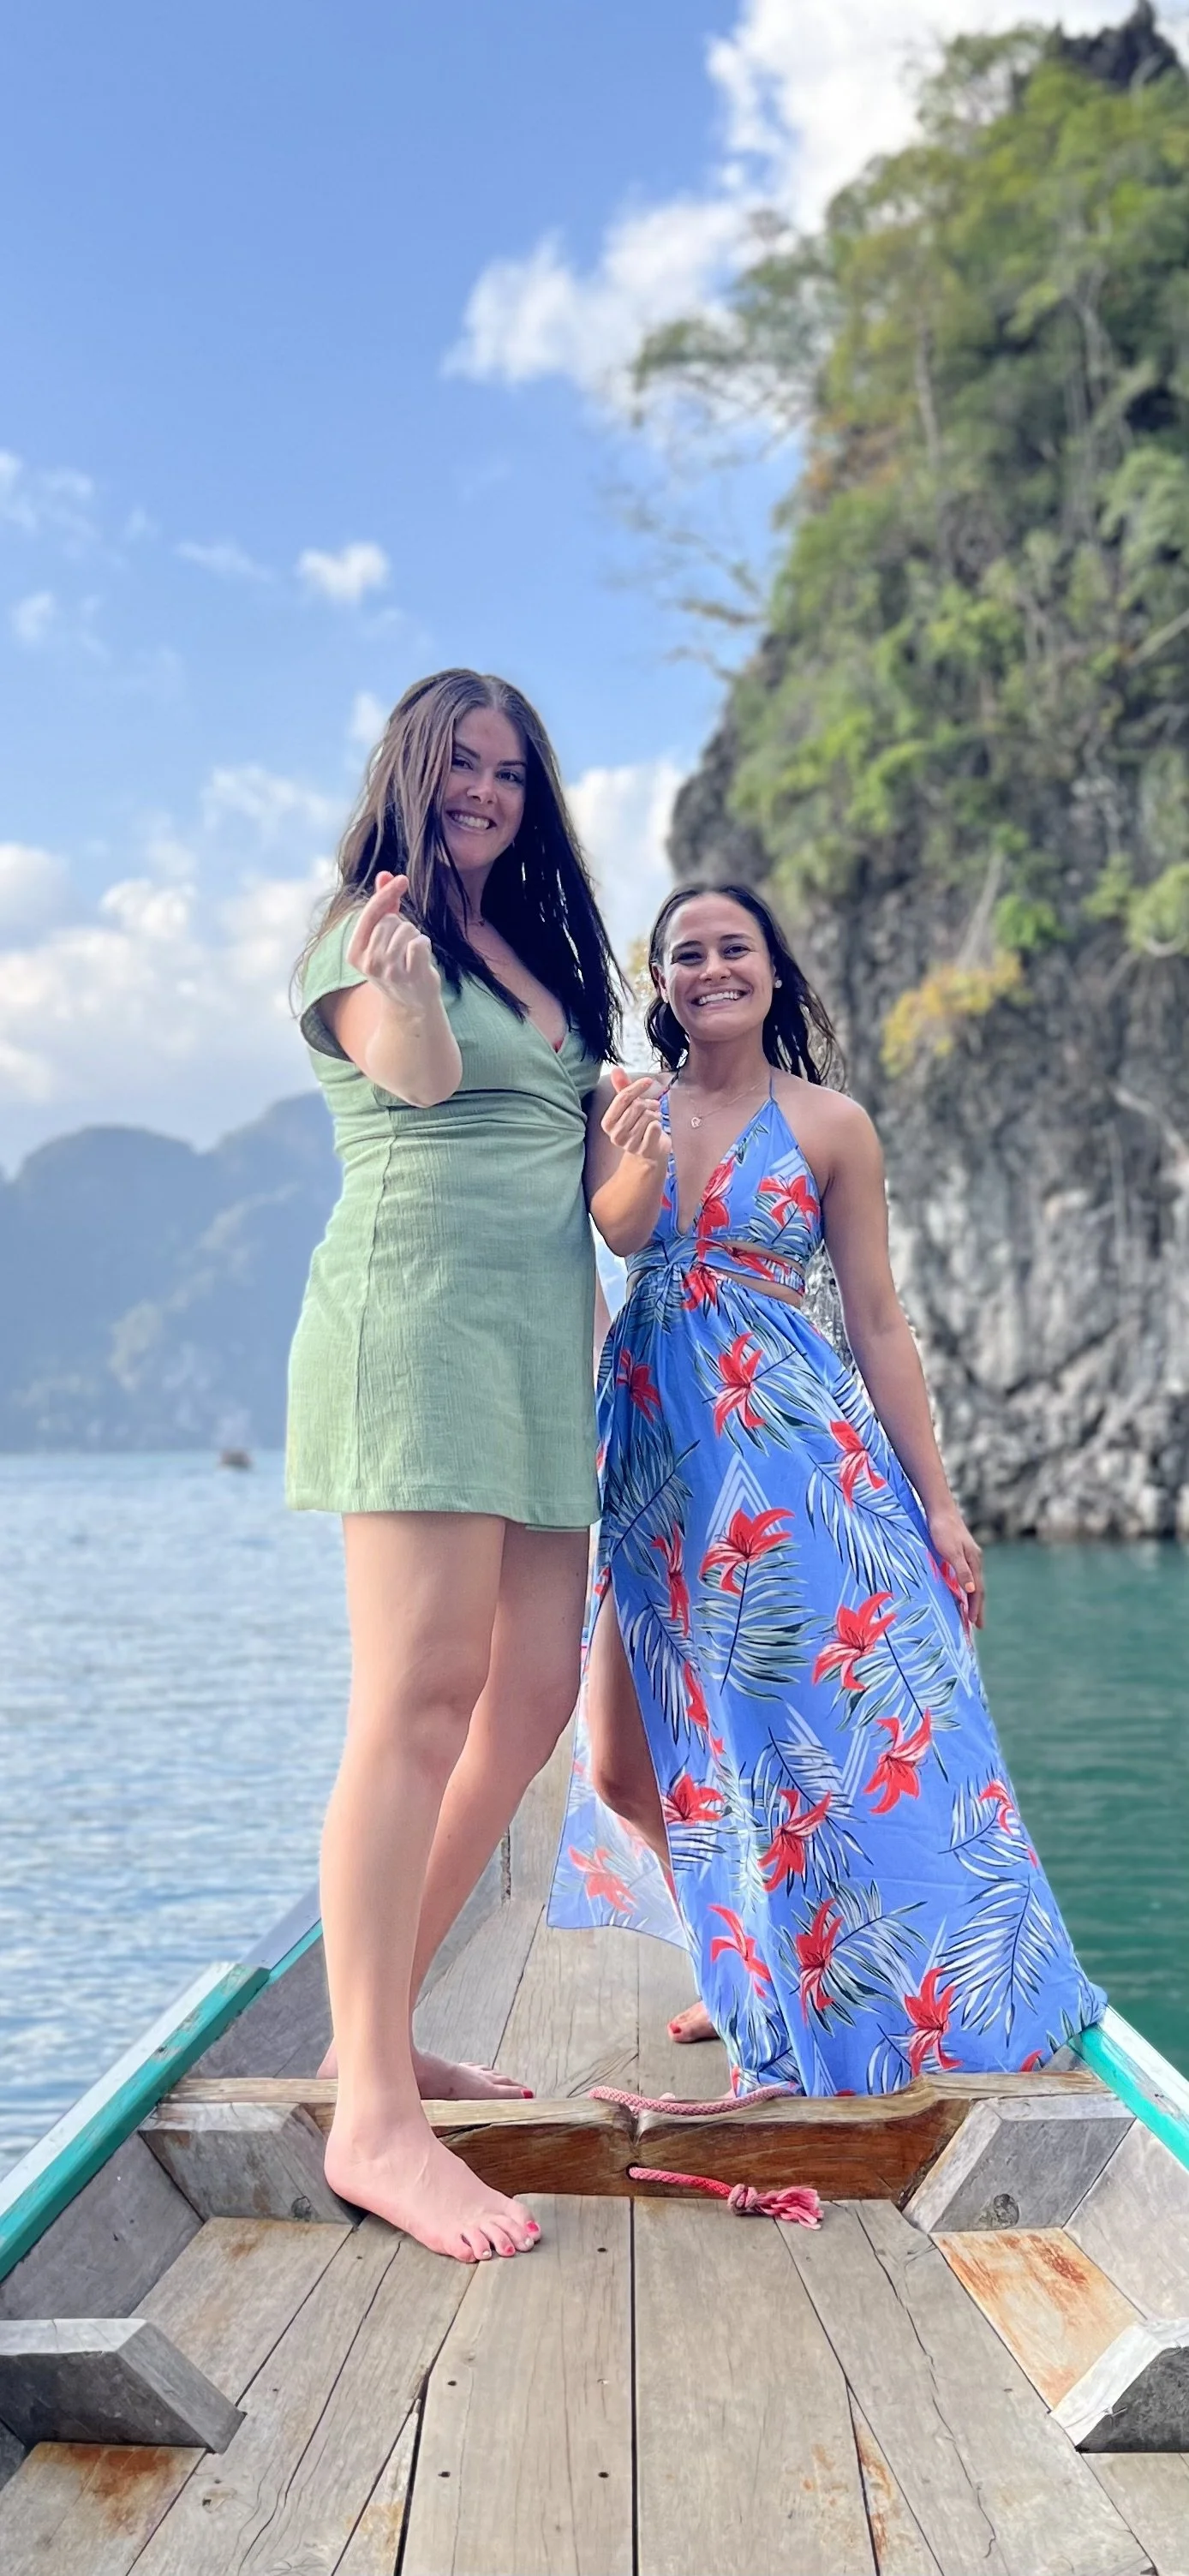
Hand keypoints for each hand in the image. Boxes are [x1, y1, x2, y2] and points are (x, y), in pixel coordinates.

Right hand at [347, 872, 441, 1014]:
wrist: (412, 1005)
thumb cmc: (397, 966)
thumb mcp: (383, 938)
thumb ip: (383, 906)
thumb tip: (384, 874)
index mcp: (355, 953)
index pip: (371, 914)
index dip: (386, 894)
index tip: (402, 879)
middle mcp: (368, 963)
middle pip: (390, 920)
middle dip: (401, 926)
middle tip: (402, 948)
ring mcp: (389, 971)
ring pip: (406, 929)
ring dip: (413, 936)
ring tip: (410, 955)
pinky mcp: (410, 975)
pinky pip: (419, 941)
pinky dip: (424, 945)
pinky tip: (420, 960)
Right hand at [602, 1068, 667, 1176]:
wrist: (649, 1151)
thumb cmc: (638, 1125)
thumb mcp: (629, 1106)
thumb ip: (622, 1088)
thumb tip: (615, 1069)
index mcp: (608, 1122)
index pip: (622, 1098)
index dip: (637, 1087)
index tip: (648, 1081)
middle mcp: (616, 1135)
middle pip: (636, 1107)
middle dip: (648, 1104)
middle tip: (651, 1108)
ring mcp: (629, 1144)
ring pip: (647, 1117)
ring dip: (654, 1115)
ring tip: (653, 1119)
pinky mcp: (644, 1150)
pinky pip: (654, 1128)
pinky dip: (658, 1125)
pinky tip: (656, 1129)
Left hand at [927, 1499, 984, 1630]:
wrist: (939, 1508)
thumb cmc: (942, 1530)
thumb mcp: (950, 1551)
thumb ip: (961, 1570)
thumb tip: (972, 1590)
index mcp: (974, 1561)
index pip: (977, 1590)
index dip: (976, 1608)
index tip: (974, 1624)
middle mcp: (974, 1560)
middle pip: (978, 1588)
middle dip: (978, 1607)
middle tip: (978, 1625)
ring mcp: (968, 1555)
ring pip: (973, 1582)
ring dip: (973, 1599)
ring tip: (971, 1613)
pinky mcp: (960, 1552)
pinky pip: (966, 1575)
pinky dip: (966, 1587)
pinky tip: (961, 1591)